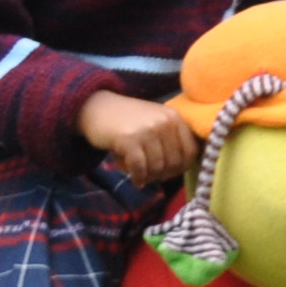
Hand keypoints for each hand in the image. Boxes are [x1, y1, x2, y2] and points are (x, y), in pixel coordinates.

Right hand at [79, 90, 193, 184]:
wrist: (94, 107)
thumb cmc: (128, 121)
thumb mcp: (155, 122)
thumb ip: (173, 139)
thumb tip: (185, 167)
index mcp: (174, 117)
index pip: (191, 152)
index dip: (180, 167)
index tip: (167, 171)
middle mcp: (164, 122)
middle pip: (174, 163)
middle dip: (162, 175)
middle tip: (150, 174)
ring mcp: (147, 130)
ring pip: (157, 168)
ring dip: (148, 176)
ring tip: (140, 172)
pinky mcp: (129, 139)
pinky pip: (140, 168)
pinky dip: (138, 177)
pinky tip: (135, 179)